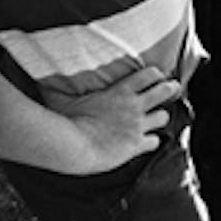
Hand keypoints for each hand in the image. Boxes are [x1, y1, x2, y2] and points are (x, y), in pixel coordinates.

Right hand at [44, 66, 182, 174]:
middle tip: (171, 89)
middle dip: (170, 89)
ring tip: (157, 118)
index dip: (155, 74)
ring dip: (161, 117)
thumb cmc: (66, 121)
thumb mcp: (69, 97)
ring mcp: (137, 126)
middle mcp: (134, 106)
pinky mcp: (135, 145)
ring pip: (164, 117)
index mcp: (121, 91)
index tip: (155, 76)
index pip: (149, 74)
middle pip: (164, 91)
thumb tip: (49, 74)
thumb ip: (68, 85)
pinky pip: (155, 141)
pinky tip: (146, 142)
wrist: (72, 146)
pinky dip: (152, 141)